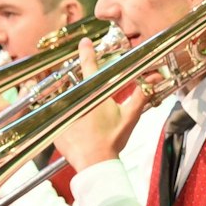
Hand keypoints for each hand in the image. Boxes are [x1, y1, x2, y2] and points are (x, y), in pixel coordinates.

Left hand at [52, 38, 146, 170]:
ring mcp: (63, 109)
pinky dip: (62, 118)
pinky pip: (55, 115)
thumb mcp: (129, 117)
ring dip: (70, 100)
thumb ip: (140, 97)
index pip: (89, 65)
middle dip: (79, 84)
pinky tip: (73, 130)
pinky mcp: (54, 123)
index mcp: (94, 93)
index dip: (87, 51)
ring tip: (82, 117)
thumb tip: (151, 82)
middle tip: (89, 99)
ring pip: (63, 96)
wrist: (95, 163)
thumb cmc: (111, 140)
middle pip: (74, 81)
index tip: (84, 42)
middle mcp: (76, 97)